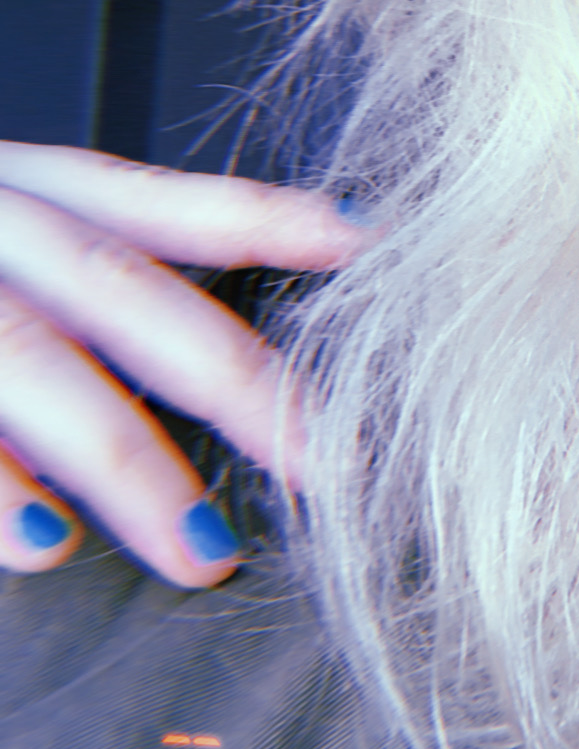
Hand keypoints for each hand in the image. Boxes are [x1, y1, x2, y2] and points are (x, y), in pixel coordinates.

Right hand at [0, 144, 367, 586]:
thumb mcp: (5, 223)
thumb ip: (95, 264)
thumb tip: (245, 332)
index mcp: (29, 196)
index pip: (160, 204)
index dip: (267, 220)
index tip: (372, 245)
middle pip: (125, 296)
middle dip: (236, 384)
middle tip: (329, 469)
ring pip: (35, 368)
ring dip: (130, 466)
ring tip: (205, 552)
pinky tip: (45, 549)